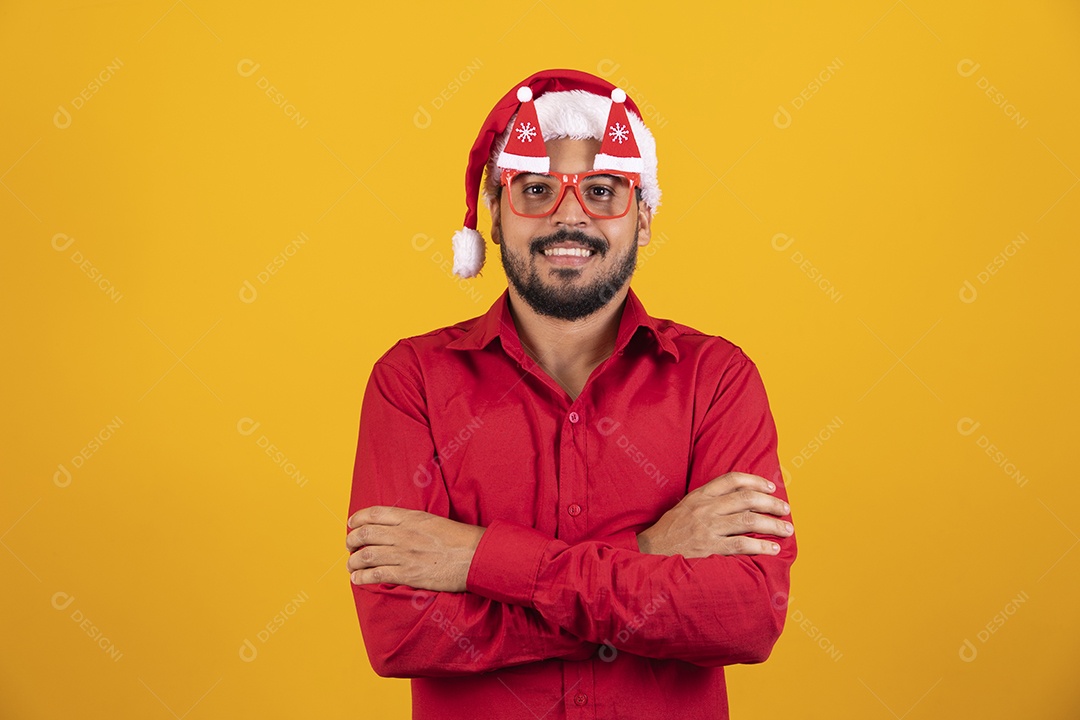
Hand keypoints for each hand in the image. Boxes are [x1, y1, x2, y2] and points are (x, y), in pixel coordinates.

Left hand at [346, 506, 484, 591]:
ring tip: (351, 565)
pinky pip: (377, 575)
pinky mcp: (408, 574)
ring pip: (367, 555)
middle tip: (349, 545)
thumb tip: (400, 527)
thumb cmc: (460, 539)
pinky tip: (358, 579)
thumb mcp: (435, 521)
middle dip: (351, 540)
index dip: (358, 518)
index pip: (375, 514)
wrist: (475, 556)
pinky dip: (362, 577)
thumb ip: (414, 523)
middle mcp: (404, 534)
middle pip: (366, 534)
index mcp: (411, 518)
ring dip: (353, 561)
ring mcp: (404, 554)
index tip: (352, 523)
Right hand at [636, 472, 791, 557]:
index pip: (732, 479)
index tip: (771, 487)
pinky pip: (741, 545)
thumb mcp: (686, 507)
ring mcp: (707, 528)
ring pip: (748, 521)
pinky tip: (773, 549)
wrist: (650, 552)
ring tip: (787, 530)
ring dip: (772, 525)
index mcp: (699, 496)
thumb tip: (740, 498)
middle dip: (771, 504)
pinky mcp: (709, 549)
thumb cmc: (671, 531)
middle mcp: (705, 509)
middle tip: (786, 510)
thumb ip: (709, 500)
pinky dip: (760, 547)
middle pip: (747, 500)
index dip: (755, 481)